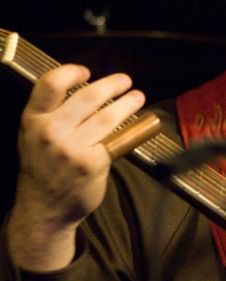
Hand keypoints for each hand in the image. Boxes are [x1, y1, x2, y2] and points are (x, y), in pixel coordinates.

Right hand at [8, 64, 144, 269]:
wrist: (45, 209)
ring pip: (108, 115)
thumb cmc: (43, 169)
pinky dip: (129, 130)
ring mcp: (72, 148)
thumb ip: (53, 114)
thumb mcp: (34, 136)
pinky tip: (136, 125)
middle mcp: (50, 132)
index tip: (87, 72)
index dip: (72, 72)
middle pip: (89, 96)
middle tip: (125, 81)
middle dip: (113, 84)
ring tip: (138, 97)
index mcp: (33, 120)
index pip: (51, 84)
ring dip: (128, 103)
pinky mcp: (92, 162)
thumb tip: (88, 91)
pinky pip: (115, 139)